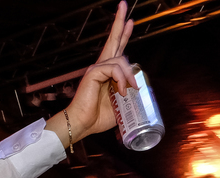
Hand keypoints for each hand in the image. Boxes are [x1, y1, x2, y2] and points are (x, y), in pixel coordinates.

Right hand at [47, 2, 135, 143]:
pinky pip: (114, 69)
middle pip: (113, 40)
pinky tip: (121, 91)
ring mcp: (96, 69)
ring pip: (120, 60)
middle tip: (123, 4)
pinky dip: (121, 80)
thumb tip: (137, 84)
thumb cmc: (98, 117)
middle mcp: (101, 67)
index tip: (129, 21)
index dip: (123, 34)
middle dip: (119, 22)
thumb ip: (127, 92)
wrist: (83, 124)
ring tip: (128, 91)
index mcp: (107, 73)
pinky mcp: (93, 73)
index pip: (117, 49)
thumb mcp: (120, 103)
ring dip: (128, 75)